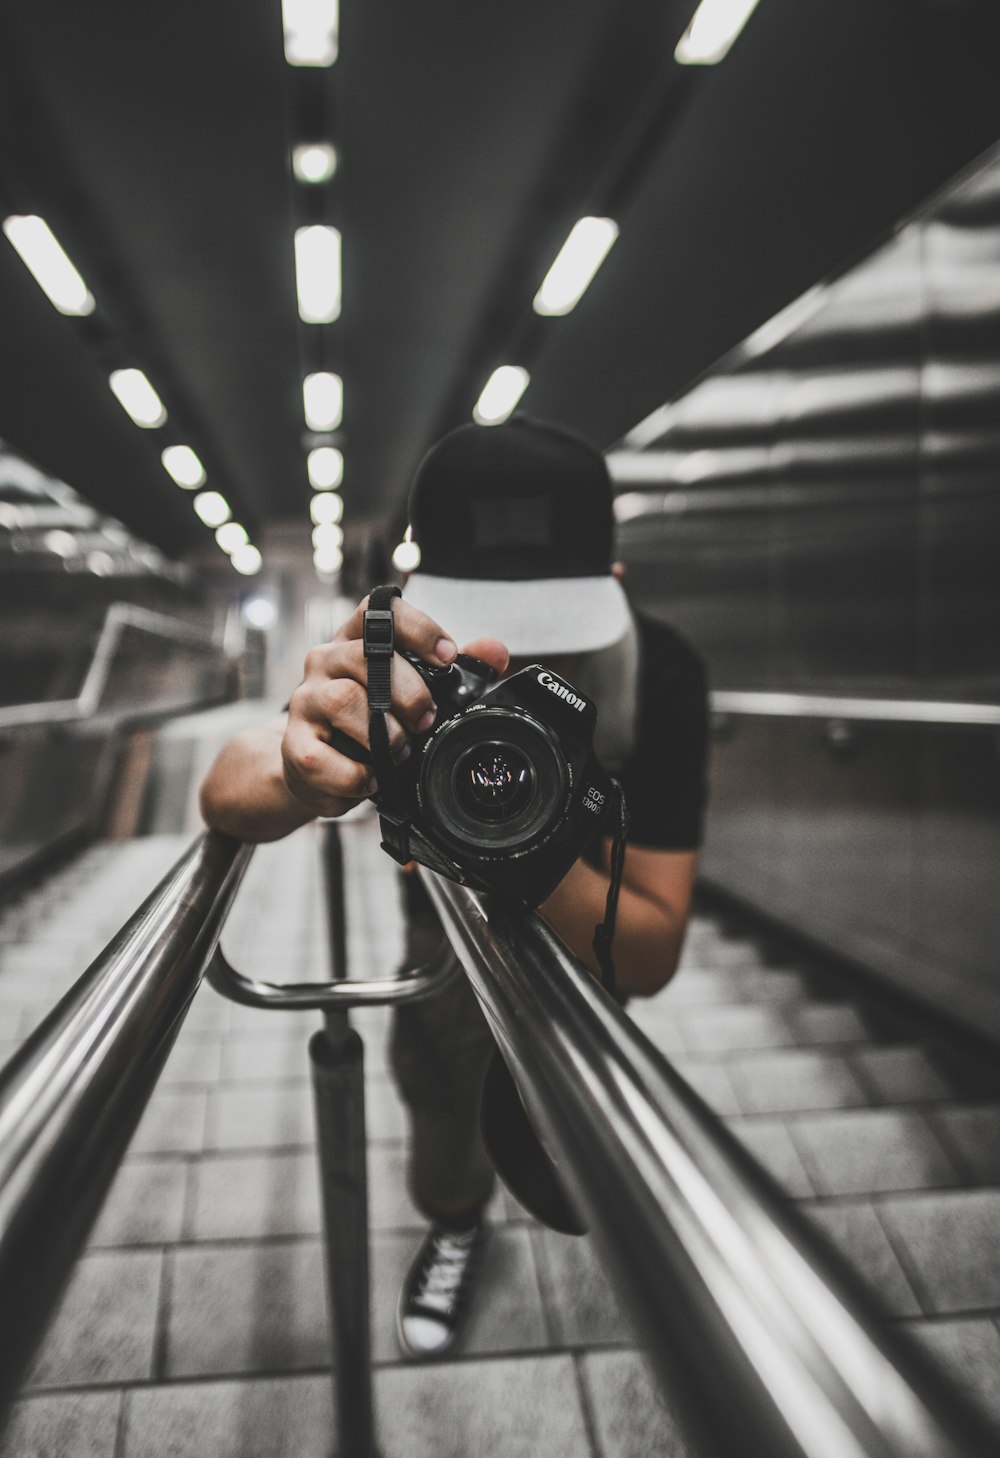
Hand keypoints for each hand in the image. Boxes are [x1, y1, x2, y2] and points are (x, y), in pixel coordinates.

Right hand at [280, 593, 508, 819]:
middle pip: (365, 657)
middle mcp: (325, 662)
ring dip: (382, 734)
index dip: (416, 628)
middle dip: (409, 693)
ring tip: (399, 751)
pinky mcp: (293, 745)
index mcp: (355, 641)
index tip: (447, 657)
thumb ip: (454, 672)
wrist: (315, 768)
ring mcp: (305, 702)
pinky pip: (322, 759)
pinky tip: (372, 779)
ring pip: (342, 701)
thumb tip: (495, 651)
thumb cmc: (369, 724)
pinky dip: (356, 775)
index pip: (378, 611)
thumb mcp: (410, 694)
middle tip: (426, 720)